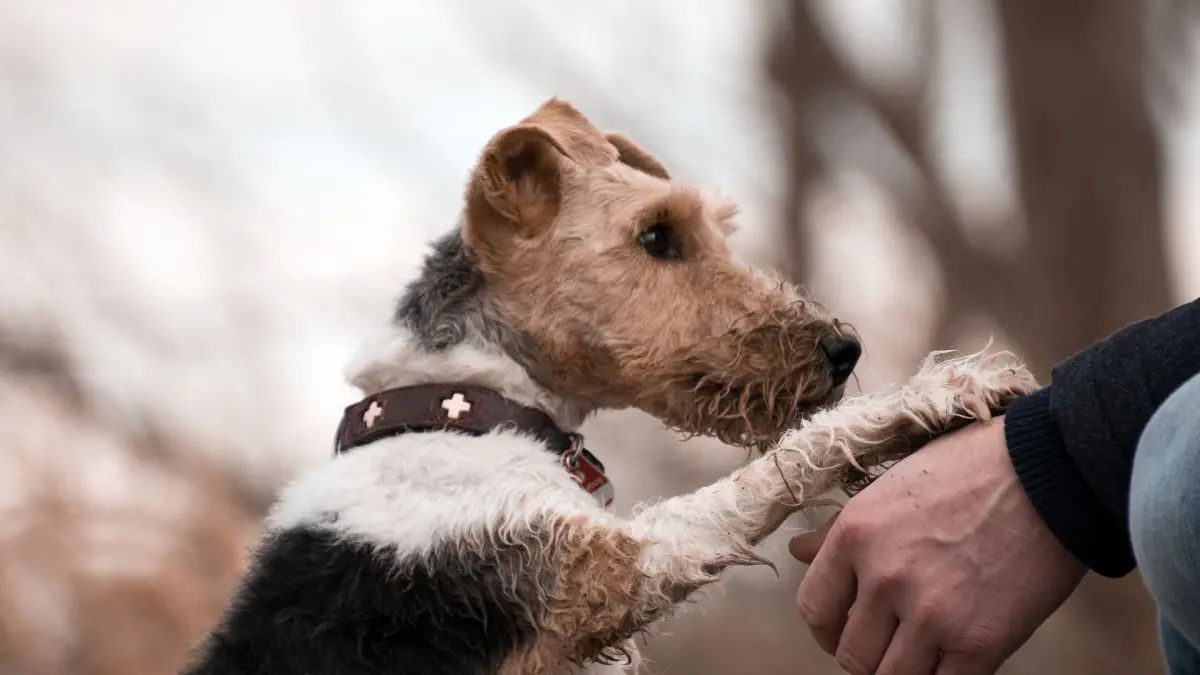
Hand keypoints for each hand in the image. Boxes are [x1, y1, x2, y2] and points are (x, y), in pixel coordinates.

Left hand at [788, 416, 1085, 674]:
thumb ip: (840, 530)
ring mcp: (931, 615)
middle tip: (890, 641)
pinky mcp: (979, 644)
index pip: (814, 609)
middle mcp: (884, 578)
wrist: (1051, 472)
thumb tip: (799, 552)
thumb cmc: (971, 469)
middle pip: (851, 655)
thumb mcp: (891, 486)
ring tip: (923, 650)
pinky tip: (953, 659)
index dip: (827, 628)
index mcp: (856, 535)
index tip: (844, 628)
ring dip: (903, 670)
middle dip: (866, 654)